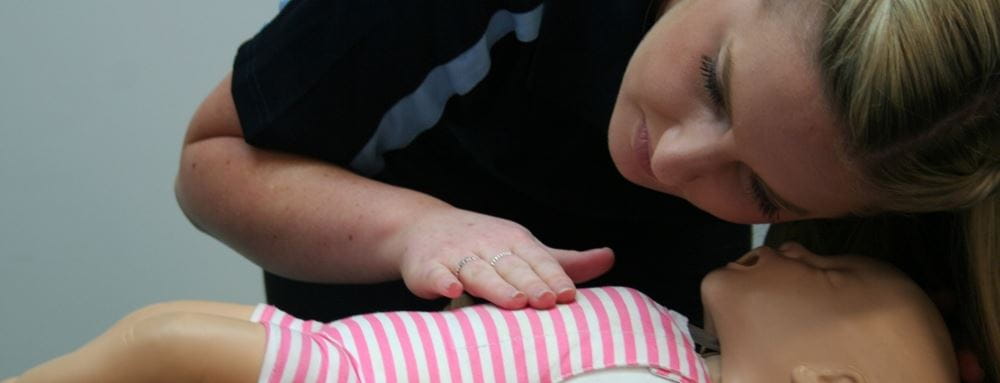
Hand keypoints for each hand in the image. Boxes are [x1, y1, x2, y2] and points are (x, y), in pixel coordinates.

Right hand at [391, 206, 614, 308]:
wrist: (424, 227)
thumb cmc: (485, 245)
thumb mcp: (523, 248)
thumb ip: (563, 261)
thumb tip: (610, 257)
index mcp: (514, 240)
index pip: (537, 259)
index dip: (552, 277)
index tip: (568, 295)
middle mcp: (487, 244)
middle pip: (511, 266)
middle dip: (529, 283)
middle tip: (546, 301)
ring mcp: (456, 254)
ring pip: (477, 271)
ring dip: (495, 285)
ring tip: (513, 301)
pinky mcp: (427, 266)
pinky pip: (435, 274)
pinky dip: (441, 280)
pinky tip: (450, 290)